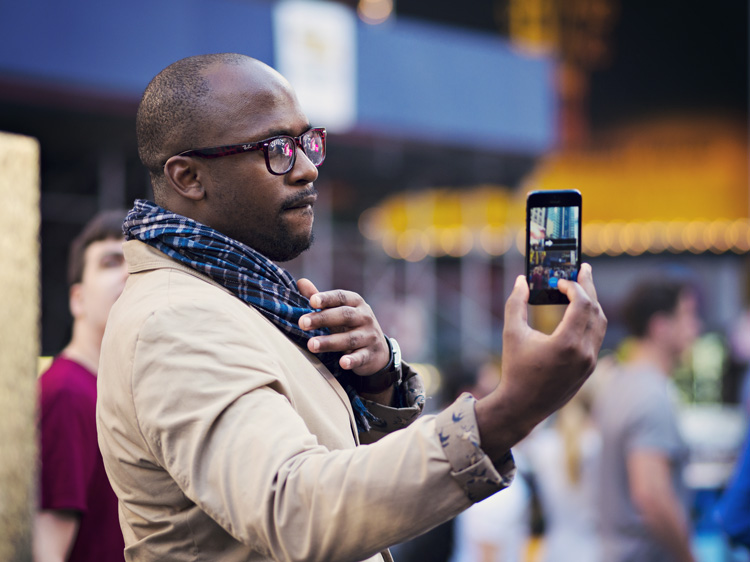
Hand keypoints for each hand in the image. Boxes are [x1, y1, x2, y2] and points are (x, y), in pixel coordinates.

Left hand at [297, 278, 389, 375]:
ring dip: (330, 342)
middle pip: (344, 315)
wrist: (377, 351)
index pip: (341, 298)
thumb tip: (301, 282)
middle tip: (302, 323)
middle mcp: (364, 317)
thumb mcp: (339, 311)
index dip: (327, 298)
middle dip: (323, 318)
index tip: (312, 301)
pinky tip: (343, 363)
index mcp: (356, 303)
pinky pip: (361, 357)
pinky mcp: (371, 354)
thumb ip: (321, 300)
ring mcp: (369, 336)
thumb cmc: (351, 326)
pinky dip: (353, 360)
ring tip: (311, 345)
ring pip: (350, 338)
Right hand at [475, 263, 606, 462]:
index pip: (582, 304)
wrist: (522, 406)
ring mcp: (589, 362)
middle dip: (589, 288)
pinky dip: (591, 321)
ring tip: (583, 289)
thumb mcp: (512, 333)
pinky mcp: (589, 369)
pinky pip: (596, 338)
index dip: (573, 287)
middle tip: (584, 270)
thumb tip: (521, 280)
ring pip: (600, 324)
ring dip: (593, 304)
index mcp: (566, 343)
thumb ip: (515, 303)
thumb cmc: (515, 369)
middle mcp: (584, 352)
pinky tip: (581, 312)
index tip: (559, 280)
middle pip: (596, 310)